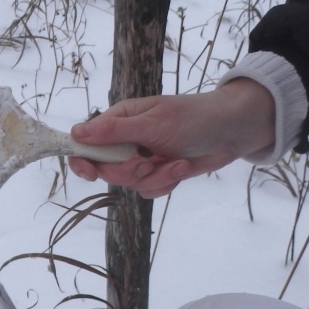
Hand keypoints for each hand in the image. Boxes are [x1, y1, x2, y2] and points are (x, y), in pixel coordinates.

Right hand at [68, 79, 275, 197]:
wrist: (232, 132)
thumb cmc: (193, 118)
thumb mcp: (152, 123)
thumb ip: (114, 131)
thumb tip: (76, 133)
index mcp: (120, 121)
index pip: (87, 143)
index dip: (82, 160)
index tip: (90, 173)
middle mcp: (126, 141)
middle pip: (106, 170)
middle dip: (128, 172)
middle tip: (147, 163)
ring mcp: (142, 159)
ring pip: (129, 184)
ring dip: (154, 177)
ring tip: (176, 163)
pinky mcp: (158, 174)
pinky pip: (148, 190)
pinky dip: (165, 184)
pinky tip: (181, 168)